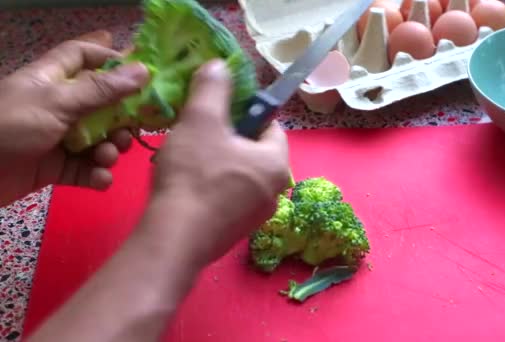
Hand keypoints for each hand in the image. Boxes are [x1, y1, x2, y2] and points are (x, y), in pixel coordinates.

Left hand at [0, 30, 148, 206]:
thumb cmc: (11, 126)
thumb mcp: (57, 102)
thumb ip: (101, 89)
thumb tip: (143, 70)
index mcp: (52, 79)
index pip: (83, 56)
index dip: (111, 58)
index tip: (142, 72)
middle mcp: (58, 105)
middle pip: (102, 103)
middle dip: (121, 117)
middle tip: (134, 129)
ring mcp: (58, 138)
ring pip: (98, 139)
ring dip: (110, 149)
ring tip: (107, 158)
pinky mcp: (56, 168)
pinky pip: (86, 169)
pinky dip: (96, 174)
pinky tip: (100, 179)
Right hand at [147, 59, 290, 265]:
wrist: (174, 238)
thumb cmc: (194, 174)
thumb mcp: (200, 120)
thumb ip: (213, 88)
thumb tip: (220, 66)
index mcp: (277, 163)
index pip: (271, 126)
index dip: (246, 112)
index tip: (220, 111)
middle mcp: (276, 192)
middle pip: (255, 152)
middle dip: (229, 139)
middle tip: (199, 134)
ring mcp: (257, 216)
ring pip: (240, 176)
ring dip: (219, 163)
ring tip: (188, 160)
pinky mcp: (236, 233)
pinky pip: (229, 199)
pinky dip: (213, 189)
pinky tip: (188, 188)